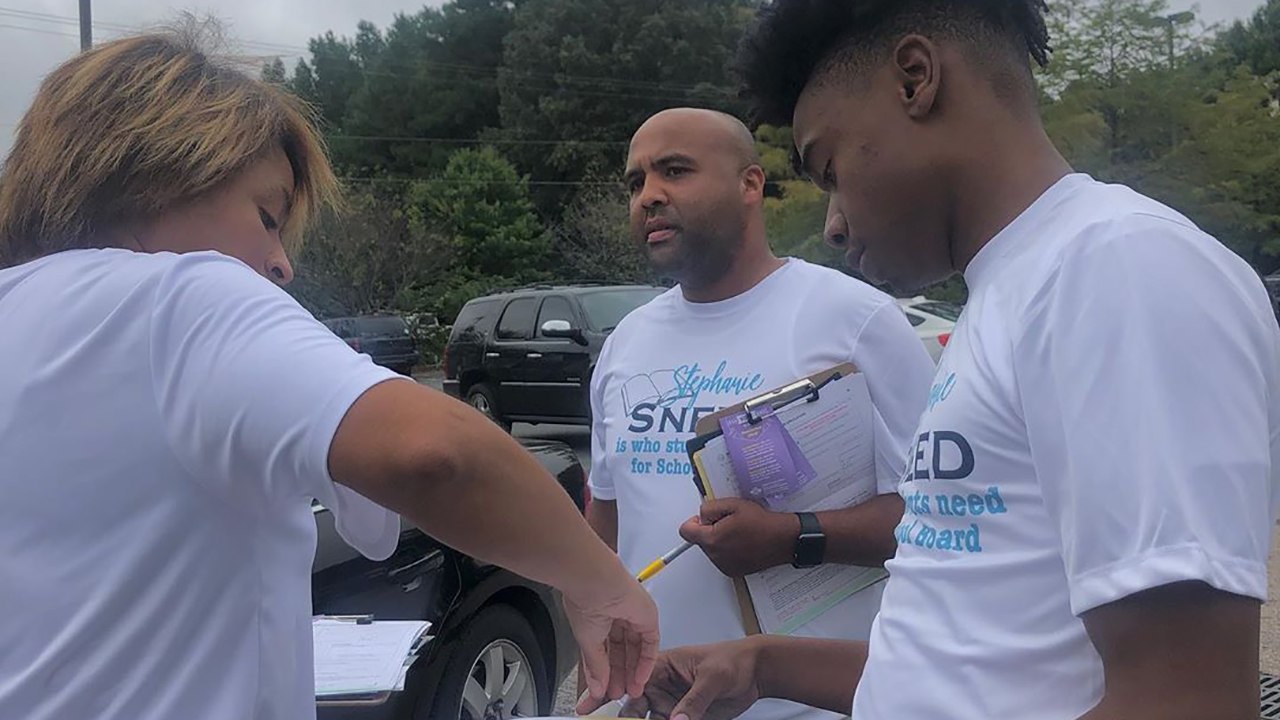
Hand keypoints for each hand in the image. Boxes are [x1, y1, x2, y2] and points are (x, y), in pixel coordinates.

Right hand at [562, 568, 659, 708]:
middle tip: (620, 693)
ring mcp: (634, 616)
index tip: (606, 688)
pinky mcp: (648, 616)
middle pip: (623, 651)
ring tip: (631, 691)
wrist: (596, 582)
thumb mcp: (588, 641)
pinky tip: (640, 678)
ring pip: (637, 649)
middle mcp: (617, 616)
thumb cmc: (586, 600)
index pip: (606, 648)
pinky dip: (646, 662)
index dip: (607, 670)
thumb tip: (595, 688)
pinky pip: (650, 644)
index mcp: (599, 618)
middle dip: (621, 674)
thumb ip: (595, 667)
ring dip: (634, 671)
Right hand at [582, 639, 763, 719]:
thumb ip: (694, 700)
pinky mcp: (685, 718)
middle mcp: (662, 686)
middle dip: (624, 719)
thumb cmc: (734, 661)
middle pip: (635, 707)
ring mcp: (672, 704)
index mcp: (662, 665)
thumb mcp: (713, 677)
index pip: (631, 681)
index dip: (609, 692)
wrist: (758, 673)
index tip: (592, 707)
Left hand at [679, 498, 797, 577]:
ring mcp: (724, 566)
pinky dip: (728, 549)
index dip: (695, 521)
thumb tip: (701, 515)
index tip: (708, 517)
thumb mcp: (733, 504)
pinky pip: (722, 557)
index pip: (686, 531)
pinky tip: (744, 542)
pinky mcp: (734, 571)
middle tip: (730, 522)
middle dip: (710, 529)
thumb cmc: (762, 522)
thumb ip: (710, 508)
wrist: (783, 540)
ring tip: (740, 532)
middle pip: (699, 540)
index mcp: (712, 540)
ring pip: (711, 549)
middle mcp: (715, 557)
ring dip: (719, 540)